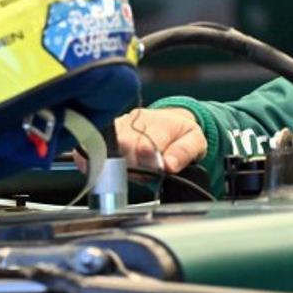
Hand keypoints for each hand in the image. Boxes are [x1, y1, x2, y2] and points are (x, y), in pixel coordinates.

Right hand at [75, 108, 206, 175]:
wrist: (172, 120)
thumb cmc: (182, 134)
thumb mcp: (196, 142)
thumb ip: (184, 152)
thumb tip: (168, 165)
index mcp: (160, 122)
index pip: (146, 145)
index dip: (148, 163)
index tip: (156, 171)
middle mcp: (137, 120)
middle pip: (124, 146)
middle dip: (133, 165)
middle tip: (145, 173)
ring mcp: (120, 124)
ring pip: (109, 147)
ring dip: (119, 164)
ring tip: (133, 168)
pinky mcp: (108, 130)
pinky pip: (96, 144)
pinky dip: (99, 158)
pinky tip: (106, 164)